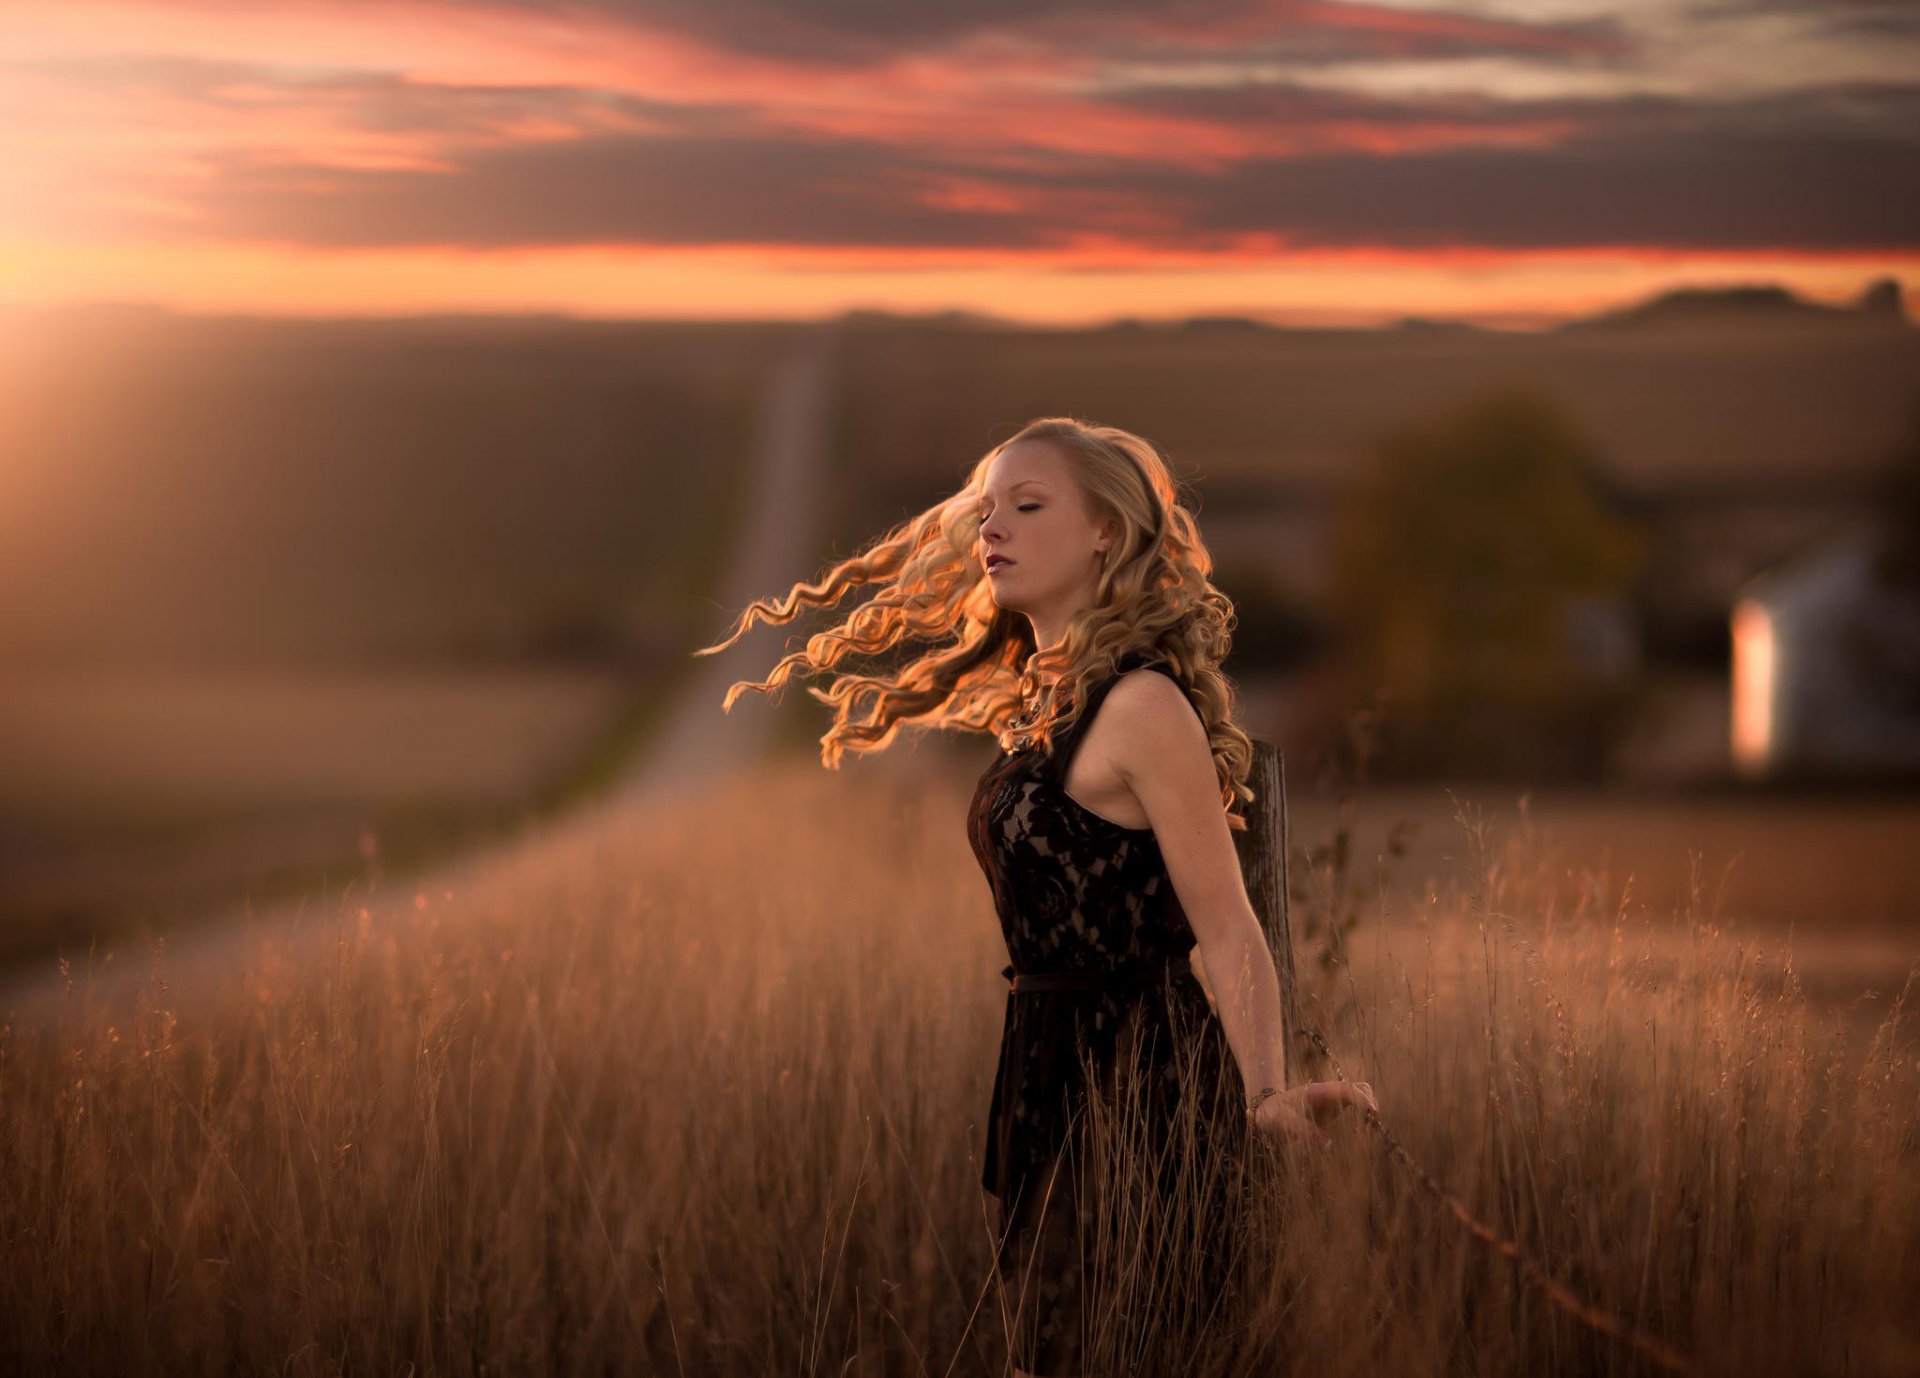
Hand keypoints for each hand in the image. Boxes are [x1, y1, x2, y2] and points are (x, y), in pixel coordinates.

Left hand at [1248, 1080, 1376, 1147]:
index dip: (1362, 1099)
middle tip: (1369, 1127)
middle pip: (1360, 1087)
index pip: (1347, 1089)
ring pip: (1360, 1094)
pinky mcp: (1333, 1109)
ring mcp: (1332, 1099)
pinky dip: (1362, 1115)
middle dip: (1370, 1103)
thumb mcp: (1282, 1121)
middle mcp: (1329, 1092)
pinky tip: (1357, 1131)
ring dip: (1368, 1108)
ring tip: (1366, 1130)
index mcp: (1318, 1091)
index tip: (1370, 1115)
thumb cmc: (1273, 1113)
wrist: (1266, 1111)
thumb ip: (1303, 1130)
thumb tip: (1327, 1144)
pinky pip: (1354, 1106)